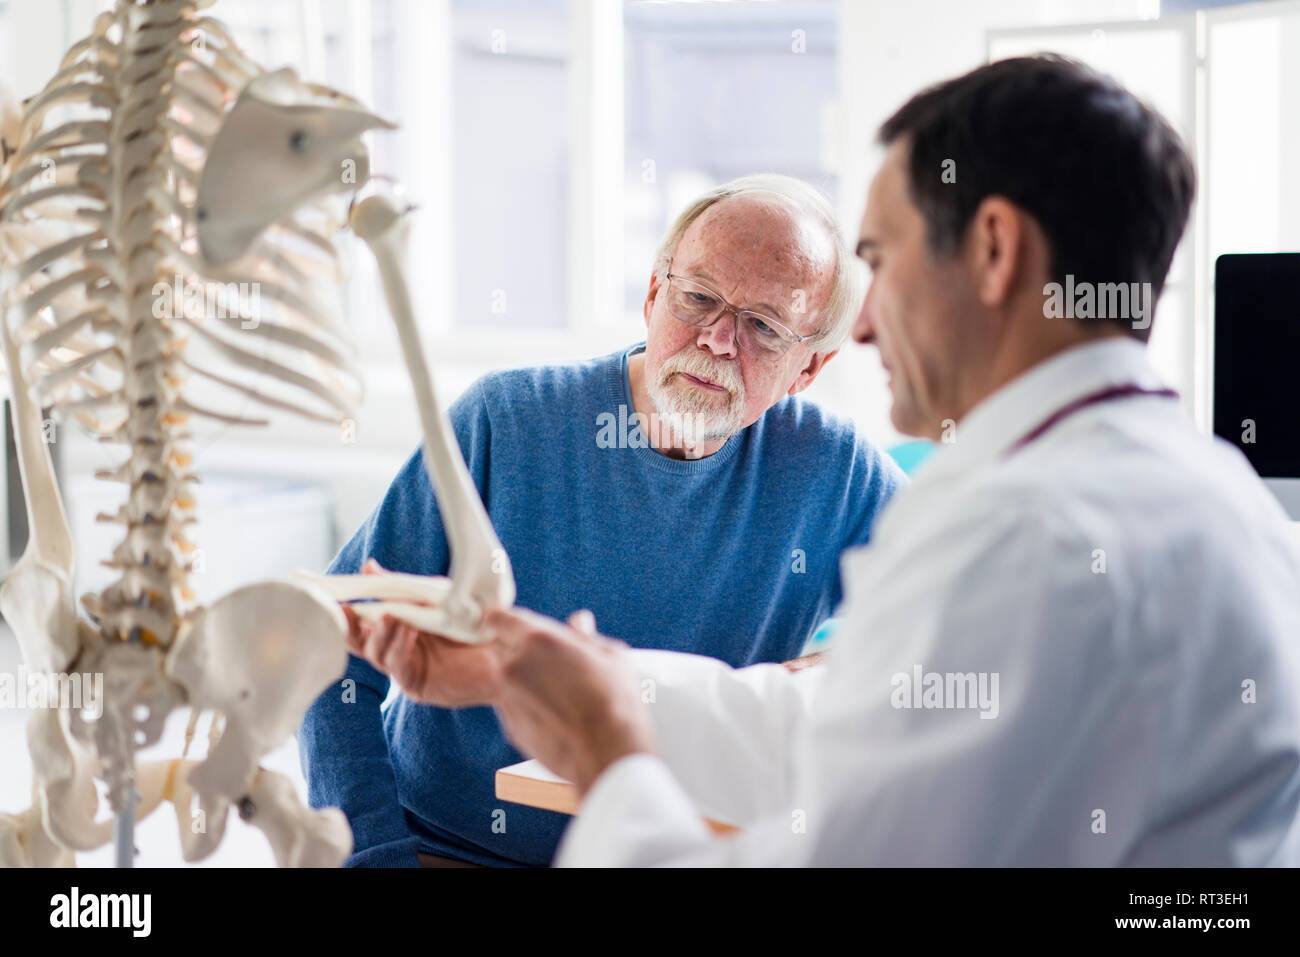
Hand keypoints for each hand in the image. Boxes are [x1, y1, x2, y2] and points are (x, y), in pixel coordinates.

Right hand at [343, 558, 505, 707]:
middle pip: (358, 642)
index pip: (361, 622)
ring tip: (389, 615)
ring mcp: (403, 667)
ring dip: (379, 633)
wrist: (504, 655)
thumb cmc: (472, 625)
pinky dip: (399, 647)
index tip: (337, 597)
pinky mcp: (415, 684)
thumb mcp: (437, 598)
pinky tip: (408, 631)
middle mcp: (393, 649)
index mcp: (394, 629)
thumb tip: (368, 565)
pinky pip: (398, 666)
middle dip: (349, 627)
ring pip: (375, 653)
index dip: (346, 611)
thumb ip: (403, 587)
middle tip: (347, 610)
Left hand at [483, 606, 657, 797]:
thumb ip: (586, 636)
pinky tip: (554, 712)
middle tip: (543, 657)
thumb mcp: (610, 655)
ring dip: (519, 677)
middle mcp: (514, 666)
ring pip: (504, 678)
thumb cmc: (615, 699)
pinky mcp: (512, 726)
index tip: (514, 625)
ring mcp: (509, 698)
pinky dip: (525, 704)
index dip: (504, 619)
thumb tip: (579, 621)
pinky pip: (511, 706)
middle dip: (513, 647)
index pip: (497, 617)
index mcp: (537, 639)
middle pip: (497, 647)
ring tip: (554, 688)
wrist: (608, 752)